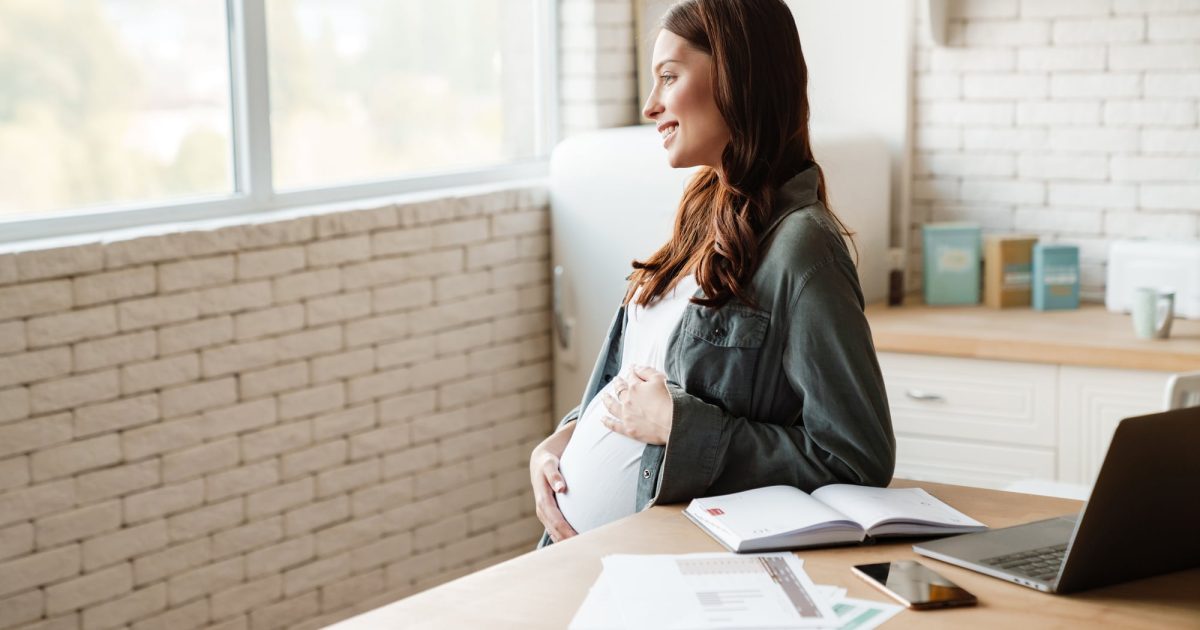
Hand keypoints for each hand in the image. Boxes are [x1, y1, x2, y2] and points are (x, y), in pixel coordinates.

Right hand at [529, 423, 577, 542]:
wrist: (540, 463)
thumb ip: (554, 475)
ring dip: (567, 544)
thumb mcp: (549, 464)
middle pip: (556, 532)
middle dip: (569, 542)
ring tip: (583, 551)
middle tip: (587, 550)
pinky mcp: (549, 516)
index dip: (568, 532)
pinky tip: (577, 544)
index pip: (557, 522)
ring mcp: (545, 515)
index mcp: (542, 501)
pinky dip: (565, 539)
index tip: (581, 540)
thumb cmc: (547, 462)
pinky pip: (556, 531)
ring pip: (555, 534)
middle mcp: (542, 511)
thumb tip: (561, 488)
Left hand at [601, 365, 673, 444]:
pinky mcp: (629, 429)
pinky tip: (603, 419)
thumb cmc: (670, 400)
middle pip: (620, 390)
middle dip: (618, 384)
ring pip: (612, 406)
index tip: (631, 369)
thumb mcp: (660, 379)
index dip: (631, 372)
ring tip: (604, 397)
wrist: (674, 423)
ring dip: (607, 400)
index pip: (632, 377)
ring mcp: (627, 416)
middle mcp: (628, 401)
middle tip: (616, 380)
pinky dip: (608, 422)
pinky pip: (615, 425)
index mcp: (635, 387)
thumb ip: (646, 371)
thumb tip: (636, 368)